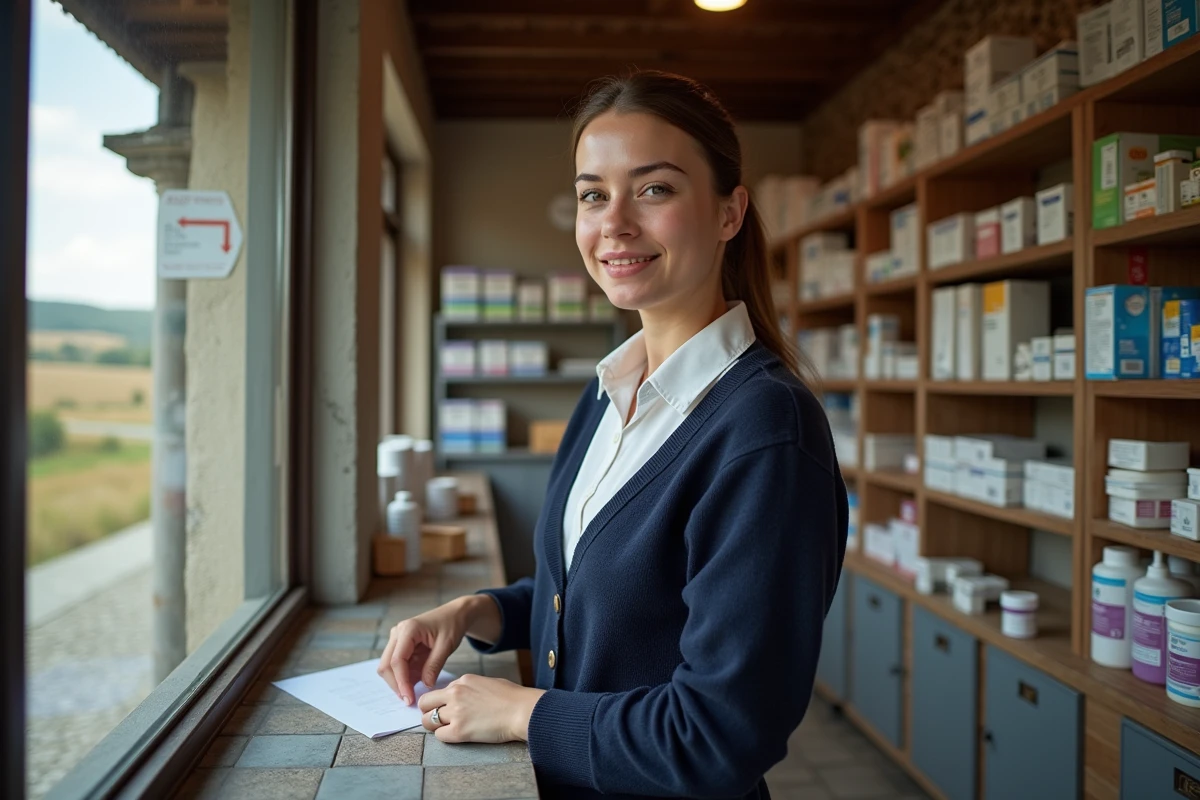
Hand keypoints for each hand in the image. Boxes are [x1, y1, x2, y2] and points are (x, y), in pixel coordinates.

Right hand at [377, 600, 471, 705]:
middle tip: (409, 701)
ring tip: (413, 693)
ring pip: (388, 667)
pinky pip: (397, 665)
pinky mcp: (400, 646)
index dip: (401, 682)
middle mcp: (397, 633)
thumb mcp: (446, 645)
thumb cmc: (451, 625)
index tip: (409, 698)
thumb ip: (434, 665)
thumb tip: (425, 685)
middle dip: (396, 685)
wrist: (454, 614)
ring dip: (398, 682)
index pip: (397, 660)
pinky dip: (403, 677)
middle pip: (386, 665)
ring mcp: (397, 639)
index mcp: (408, 629)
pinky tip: (415, 684)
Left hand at [418, 674, 545, 742]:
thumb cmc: (512, 697)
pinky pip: (439, 736)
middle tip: (435, 720)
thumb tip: (464, 697)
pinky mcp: (459, 731)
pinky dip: (444, 737)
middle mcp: (455, 694)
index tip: (445, 708)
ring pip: (427, 721)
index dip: (441, 701)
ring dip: (434, 726)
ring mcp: (455, 713)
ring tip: (446, 730)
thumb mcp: (488, 682)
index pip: (440, 691)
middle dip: (428, 711)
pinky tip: (456, 736)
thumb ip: (471, 688)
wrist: (522, 711)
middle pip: (425, 703)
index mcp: (463, 681)